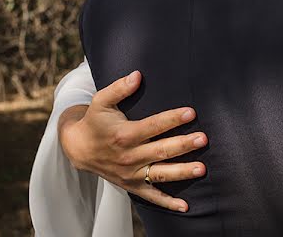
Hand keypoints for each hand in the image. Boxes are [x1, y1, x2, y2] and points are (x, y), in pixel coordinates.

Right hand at [58, 70, 206, 211]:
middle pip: (161, 150)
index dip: (172, 119)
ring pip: (161, 174)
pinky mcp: (132, 185)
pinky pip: (152, 196)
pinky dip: (168, 203)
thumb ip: (119, 88)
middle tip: (204, 138)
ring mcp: (131, 173)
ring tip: (202, 168)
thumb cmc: (95, 121)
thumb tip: (137, 75)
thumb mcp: (101, 101)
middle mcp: (129, 156)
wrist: (78, 149)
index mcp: (124, 134)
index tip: (191, 113)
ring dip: (182, 172)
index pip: (153, 126)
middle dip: (183, 144)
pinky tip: (185, 206)